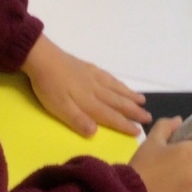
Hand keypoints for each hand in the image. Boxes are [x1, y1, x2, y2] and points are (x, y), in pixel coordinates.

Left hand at [21, 34, 149, 136]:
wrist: (43, 58)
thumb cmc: (48, 87)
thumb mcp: (59, 108)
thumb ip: (77, 120)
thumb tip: (96, 133)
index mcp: (89, 102)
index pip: (110, 116)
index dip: (125, 124)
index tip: (139, 131)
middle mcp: (96, 90)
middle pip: (118, 102)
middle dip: (134, 111)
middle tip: (149, 116)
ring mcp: (93, 77)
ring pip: (116, 88)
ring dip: (130, 96)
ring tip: (142, 100)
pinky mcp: (88, 68)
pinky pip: (109, 77)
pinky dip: (118, 82)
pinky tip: (120, 83)